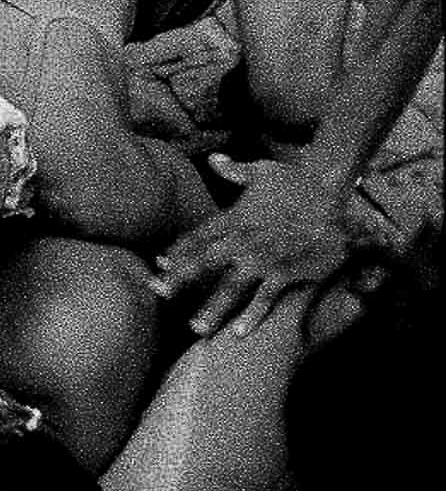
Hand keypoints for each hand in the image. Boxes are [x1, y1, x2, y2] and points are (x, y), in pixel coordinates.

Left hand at [149, 154, 380, 337]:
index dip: (179, 250)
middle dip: (181, 277)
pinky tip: (240, 333)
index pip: (200, 235)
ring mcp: (264, 258)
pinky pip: (266, 297)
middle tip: (159, 293)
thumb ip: (234, 170)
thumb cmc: (296, 181)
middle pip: (206, 261)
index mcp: (236, 217)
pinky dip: (254, 314)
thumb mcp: (262, 170)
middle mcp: (244, 239)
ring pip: (232, 286)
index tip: (159, 264)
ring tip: (196, 328)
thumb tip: (213, 158)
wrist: (332, 196)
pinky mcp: (286, 271)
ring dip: (213, 306)